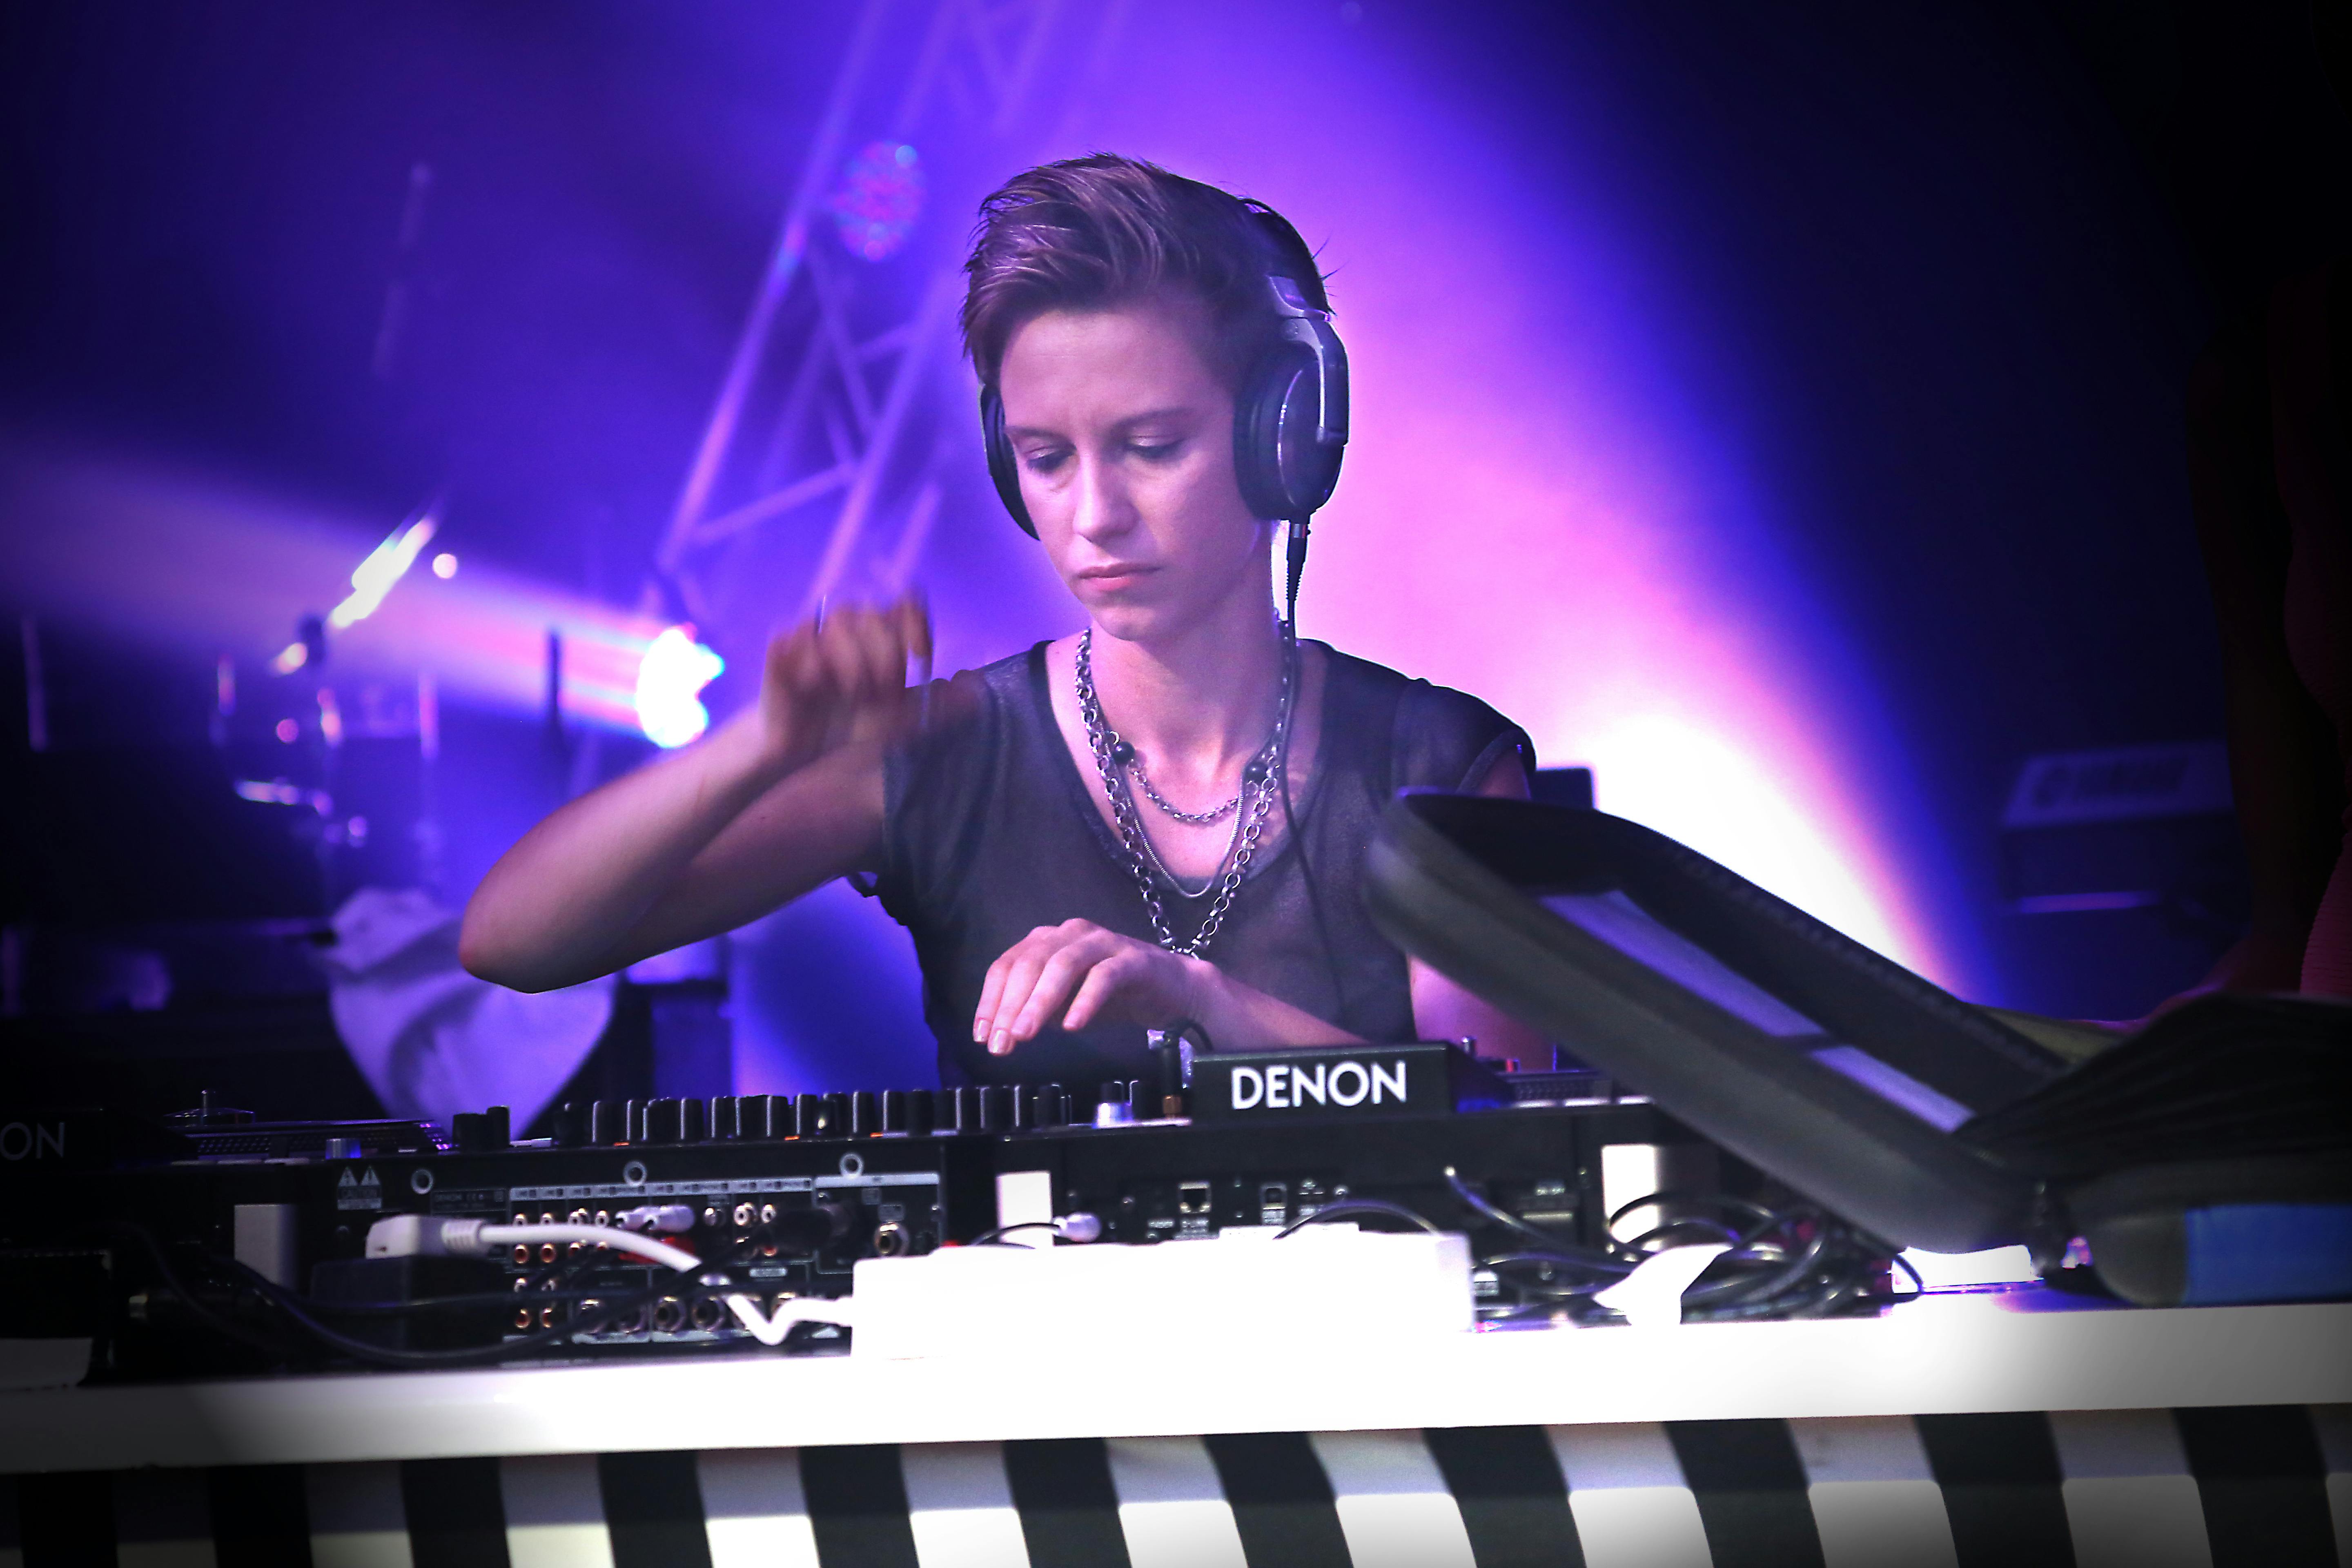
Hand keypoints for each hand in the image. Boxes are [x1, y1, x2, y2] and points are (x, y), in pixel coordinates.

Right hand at [751, 594, 931, 777]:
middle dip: (886, 654)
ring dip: (853, 659)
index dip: (915, 623)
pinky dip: (814, 662)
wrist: (804, 756)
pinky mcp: (781, 652)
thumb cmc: (853, 731)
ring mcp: (814, 638)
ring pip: (839, 621)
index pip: (903, 607)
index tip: (922, 656)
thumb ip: (937, 706)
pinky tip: (819, 687)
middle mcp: (847, 631)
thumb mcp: (902, 722)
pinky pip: (798, 636)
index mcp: (878, 639)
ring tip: (853, 694)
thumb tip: (977, 690)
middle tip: (883, 692)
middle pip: (873, 614)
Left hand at [973, 919, 1212, 1056]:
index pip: (1007, 965)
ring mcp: (1103, 942)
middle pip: (1030, 963)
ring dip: (1039, 1002)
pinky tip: (1072, 1026)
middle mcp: (1071, 933)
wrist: (1170, 989)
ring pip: (1062, 965)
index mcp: (1048, 940)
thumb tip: (1003, 1031)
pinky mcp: (1132, 959)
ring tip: (1025, 1035)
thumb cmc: (1111, 996)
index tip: (982, 1036)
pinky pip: (1104, 976)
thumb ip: (1035, 1010)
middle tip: (1002, 1043)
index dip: (990, 1000)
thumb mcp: (1062, 1003)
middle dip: (1010, 1005)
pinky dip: (1084, 1001)